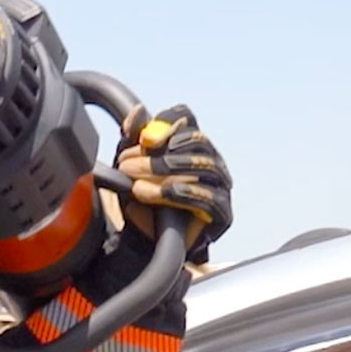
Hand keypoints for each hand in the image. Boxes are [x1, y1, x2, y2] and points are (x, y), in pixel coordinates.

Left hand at [115, 104, 232, 260]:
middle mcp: (211, 159)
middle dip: (159, 153)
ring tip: (136, 184)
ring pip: (204, 166)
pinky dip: (179, 193)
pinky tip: (157, 194)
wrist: (145, 241)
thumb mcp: (129, 167)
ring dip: (165, 172)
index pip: (187, 118)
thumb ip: (131, 139)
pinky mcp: (223, 212)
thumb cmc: (141, 200)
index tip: (143, 138)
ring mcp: (221, 185)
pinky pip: (208, 197)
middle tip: (127, 165)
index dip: (167, 122)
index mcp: (189, 144)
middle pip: (196, 141)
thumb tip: (139, 110)